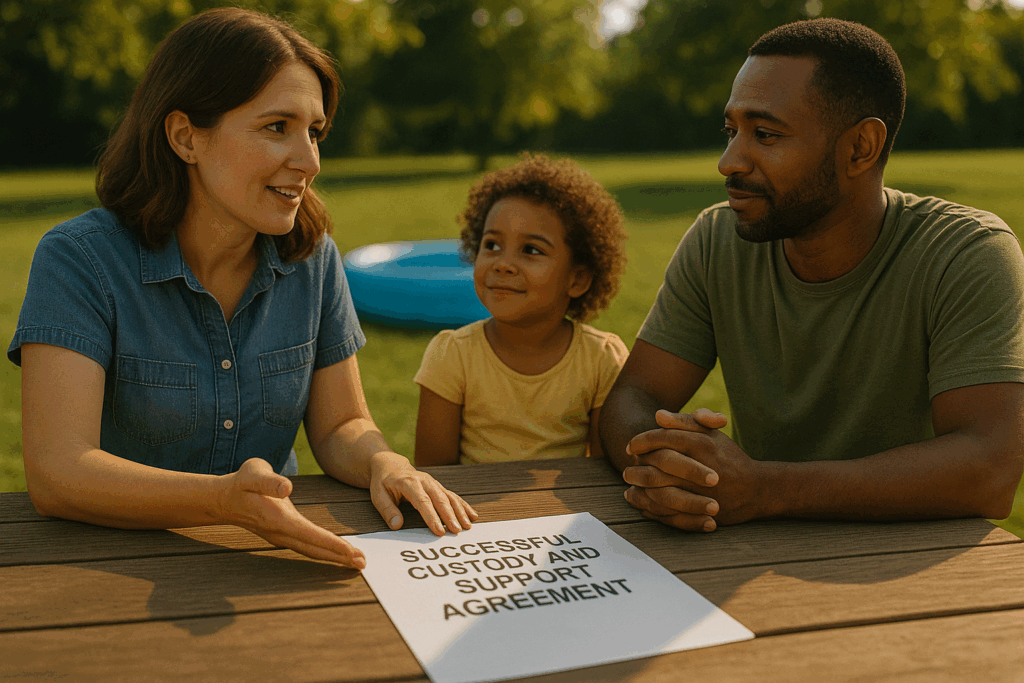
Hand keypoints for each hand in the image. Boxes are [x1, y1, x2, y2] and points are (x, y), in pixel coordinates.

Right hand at [217, 458, 366, 568]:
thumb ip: (269, 481)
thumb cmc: (242, 482)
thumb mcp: (253, 473)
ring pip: (311, 550)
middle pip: (314, 548)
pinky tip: (336, 553)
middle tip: (363, 563)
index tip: (350, 551)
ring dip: (333, 557)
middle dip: (339, 556)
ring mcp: (281, 537)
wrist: (223, 498)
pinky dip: (324, 551)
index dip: (331, 543)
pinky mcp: (283, 535)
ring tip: (356, 562)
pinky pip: (307, 547)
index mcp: (278, 519)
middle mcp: (281, 533)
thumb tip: (286, 488)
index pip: (310, 534)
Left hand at [369, 452, 478, 534]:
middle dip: (450, 515)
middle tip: (457, 531)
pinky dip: (463, 505)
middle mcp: (424, 480)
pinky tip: (472, 515)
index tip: (439, 531)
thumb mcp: (378, 495)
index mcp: (408, 482)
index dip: (432, 516)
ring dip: (460, 511)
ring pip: (449, 496)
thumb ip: (387, 510)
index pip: (422, 501)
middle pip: (440, 498)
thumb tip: (397, 526)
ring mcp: (433, 482)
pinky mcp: (438, 486)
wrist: (390, 464)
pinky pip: (453, 495)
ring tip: (468, 526)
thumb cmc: (383, 482)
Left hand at [623, 409, 763, 529]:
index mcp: (702, 444)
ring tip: (630, 485)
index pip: (663, 438)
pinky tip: (641, 503)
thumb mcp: (711, 434)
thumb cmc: (729, 457)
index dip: (642, 441)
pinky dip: (651, 508)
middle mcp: (700, 467)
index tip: (631, 446)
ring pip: (661, 490)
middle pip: (658, 465)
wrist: (757, 490)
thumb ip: (685, 422)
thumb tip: (658, 415)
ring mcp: (701, 493)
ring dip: (640, 488)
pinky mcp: (701, 514)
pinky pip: (669, 513)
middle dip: (638, 467)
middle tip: (627, 468)